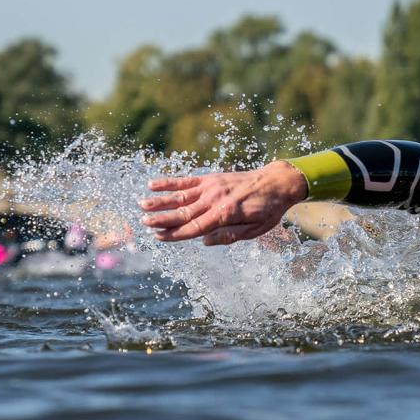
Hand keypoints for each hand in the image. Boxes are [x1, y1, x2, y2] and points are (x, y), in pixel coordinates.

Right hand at [139, 161, 307, 244]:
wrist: (277, 182)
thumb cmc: (268, 209)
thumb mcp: (256, 230)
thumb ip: (230, 235)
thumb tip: (205, 241)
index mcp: (226, 214)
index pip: (195, 227)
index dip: (176, 234)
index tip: (159, 237)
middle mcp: (216, 199)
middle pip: (184, 212)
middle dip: (162, 219)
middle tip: (144, 223)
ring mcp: (212, 187)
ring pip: (181, 196)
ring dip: (160, 201)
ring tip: (141, 205)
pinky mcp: (211, 178)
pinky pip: (187, 180)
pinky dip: (170, 182)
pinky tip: (153, 184)